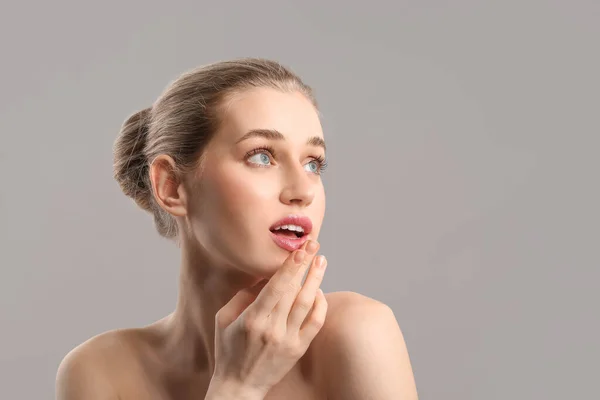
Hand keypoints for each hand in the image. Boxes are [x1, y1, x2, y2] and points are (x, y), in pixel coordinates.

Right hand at [211, 240, 327, 396]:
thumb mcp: (224, 319)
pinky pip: (315, 323)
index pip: (275, 288)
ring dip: (316, 279)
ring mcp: (287, 340)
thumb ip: (242, 296)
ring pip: (307, 304)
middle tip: (313, 244)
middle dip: (305, 265)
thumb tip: (263, 276)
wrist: (239, 386)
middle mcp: (272, 329)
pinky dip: (320, 304)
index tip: (300, 249)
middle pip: (294, 291)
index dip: (290, 267)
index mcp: (252, 319)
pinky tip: (319, 290)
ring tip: (321, 261)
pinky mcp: (298, 349)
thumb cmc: (228, 349)